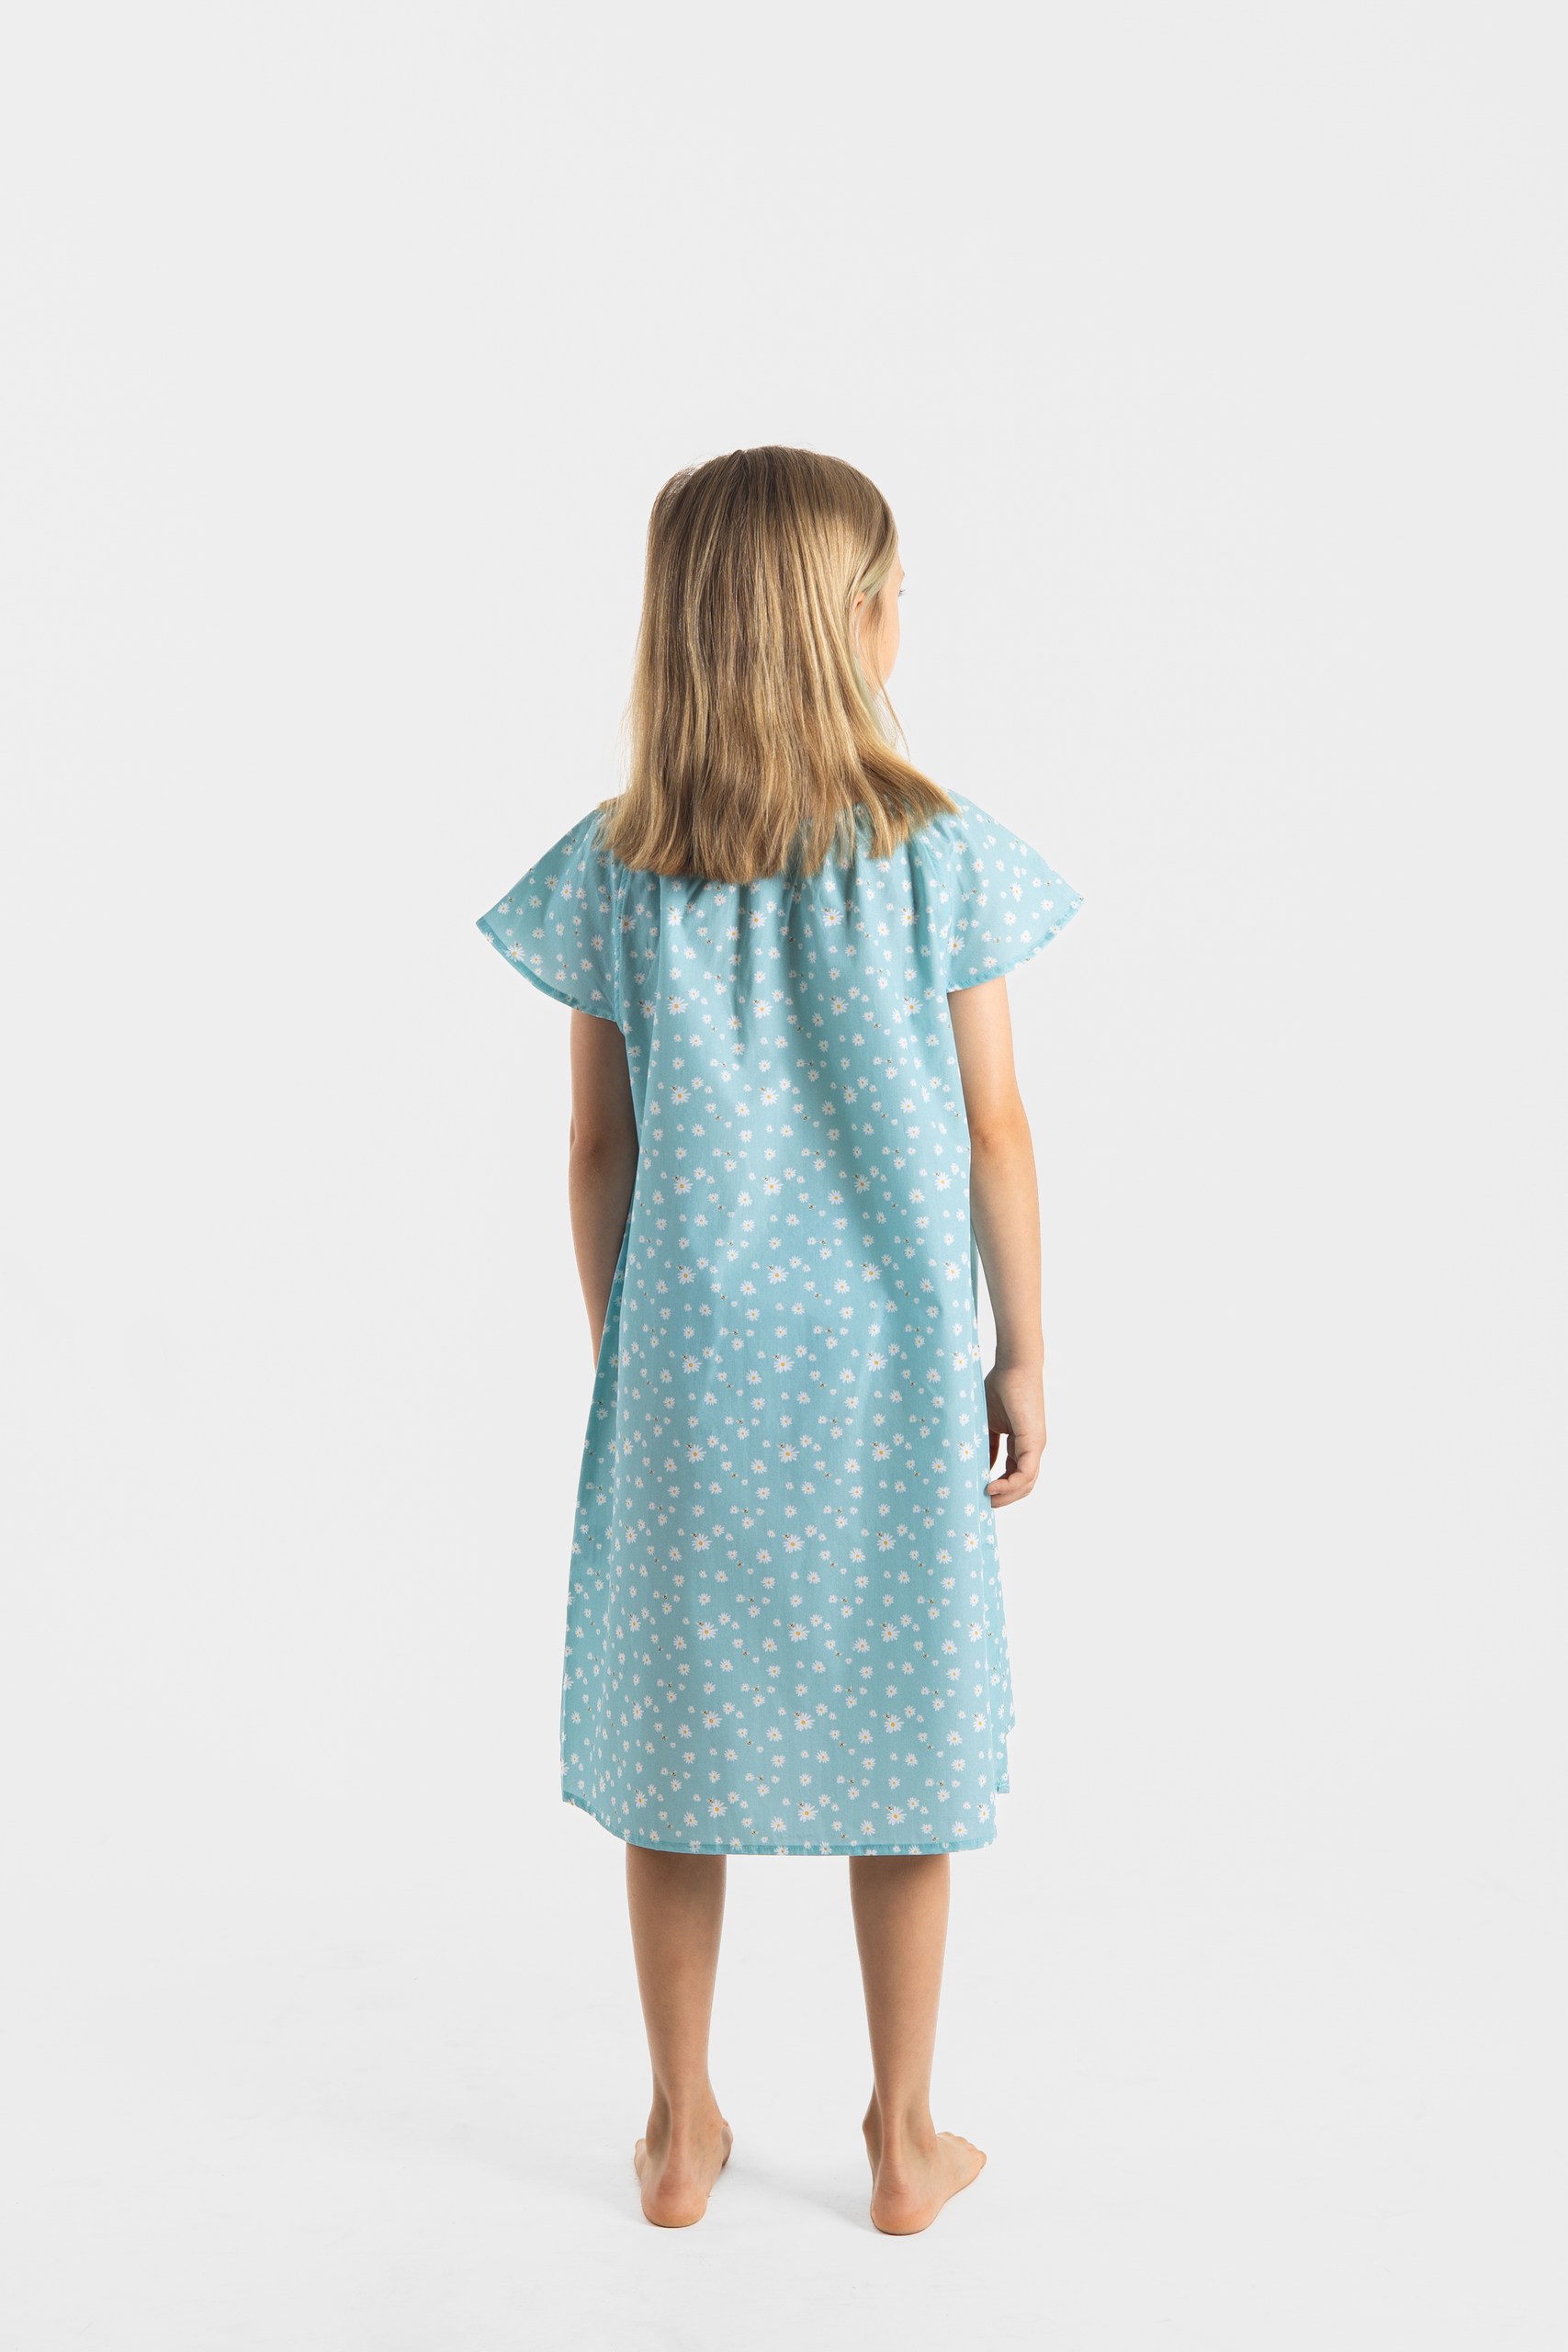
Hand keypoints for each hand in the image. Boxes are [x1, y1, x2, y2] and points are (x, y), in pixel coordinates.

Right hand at [984, 1363, 1045, 1506]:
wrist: (1013, 1366)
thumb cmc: (999, 1388)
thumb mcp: (987, 1424)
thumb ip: (986, 1446)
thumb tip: (978, 1467)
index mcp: (1022, 1444)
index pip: (1015, 1476)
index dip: (999, 1489)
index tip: (980, 1495)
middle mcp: (1032, 1448)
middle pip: (1023, 1486)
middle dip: (1003, 1498)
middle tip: (982, 1505)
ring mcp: (1035, 1446)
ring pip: (1026, 1484)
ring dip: (1006, 1496)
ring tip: (986, 1500)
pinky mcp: (1034, 1442)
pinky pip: (1025, 1473)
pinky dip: (1009, 1485)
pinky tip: (991, 1487)